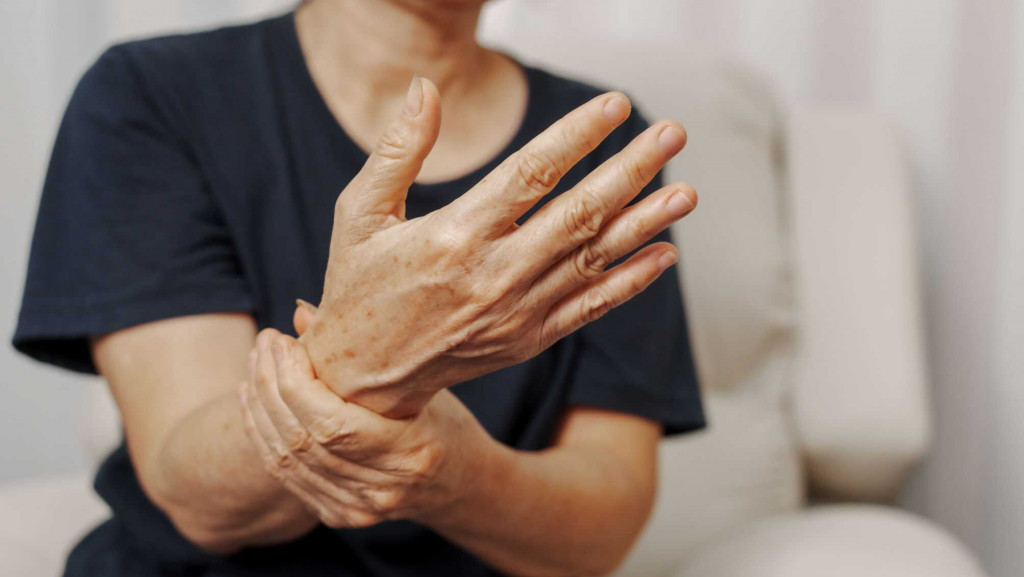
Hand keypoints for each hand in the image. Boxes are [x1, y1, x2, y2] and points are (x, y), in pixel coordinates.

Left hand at [240, 328, 491, 528]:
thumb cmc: (446, 422)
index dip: (294, 381)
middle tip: (264, 342)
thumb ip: (364, 354)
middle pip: (302, 440)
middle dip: (271, 385)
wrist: (459, 484)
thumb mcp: (421, 384)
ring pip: (285, 459)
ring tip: (254, 364)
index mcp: (410, 454)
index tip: (282, 341)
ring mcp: (358, 509)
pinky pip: (285, 475)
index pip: (330, 424)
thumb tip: (302, 314)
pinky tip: (254, 401)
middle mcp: (382, 490)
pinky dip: (263, 435)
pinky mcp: (338, 514)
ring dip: (260, 407)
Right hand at [304, 77, 696, 417]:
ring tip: (686, 191)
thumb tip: (425, 88)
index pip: (531, 173)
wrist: (364, 378)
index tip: (616, 106)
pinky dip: (632, 282)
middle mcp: (495, 275)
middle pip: (579, 213)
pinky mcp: (529, 338)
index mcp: (454, 236)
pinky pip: (592, 307)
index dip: (578, 136)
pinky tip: (664, 254)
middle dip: (632, 169)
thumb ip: (397, 150)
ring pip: (595, 259)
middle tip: (671, 133)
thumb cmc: (360, 286)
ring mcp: (518, 312)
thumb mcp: (359, 213)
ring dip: (646, 222)